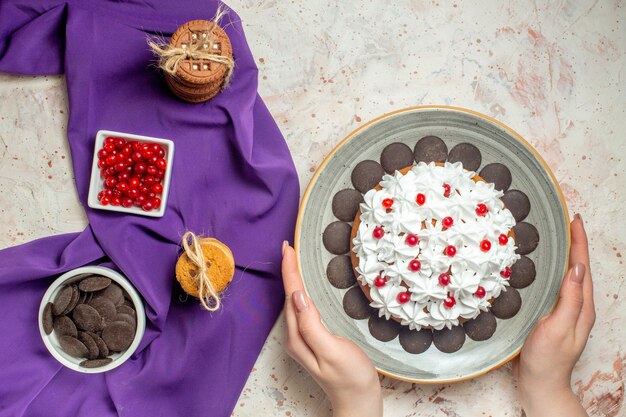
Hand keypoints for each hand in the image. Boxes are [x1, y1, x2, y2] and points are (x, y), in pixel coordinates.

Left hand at [281, 242, 382, 416]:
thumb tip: (298, 296)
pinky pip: (303, 308)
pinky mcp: (313, 338)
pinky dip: (302, 291)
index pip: (291, 295)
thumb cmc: (350, 377)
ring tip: (294, 259)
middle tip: (290, 246)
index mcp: (298, 335)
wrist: (359, 399)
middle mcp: (296, 335)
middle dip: (289, 270)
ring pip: (295, 301)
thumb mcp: (332, 350)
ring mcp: (303, 338)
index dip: (289, 270)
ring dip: (293, 279)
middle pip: (289, 296)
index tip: (288, 248)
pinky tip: (305, 285)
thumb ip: (312, 324)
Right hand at [513, 214, 593, 416]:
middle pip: (578, 267)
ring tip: (557, 236)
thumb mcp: (558, 328)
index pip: (582, 266)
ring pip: (568, 275)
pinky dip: (553, 269)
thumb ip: (569, 299)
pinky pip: (557, 285)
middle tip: (565, 221)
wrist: (539, 383)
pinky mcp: (552, 314)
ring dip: (565, 254)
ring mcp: (565, 311)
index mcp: (582, 306)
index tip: (574, 220)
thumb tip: (576, 268)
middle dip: (574, 242)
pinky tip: (543, 267)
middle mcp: (577, 306)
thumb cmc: (547, 359)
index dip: (579, 242)